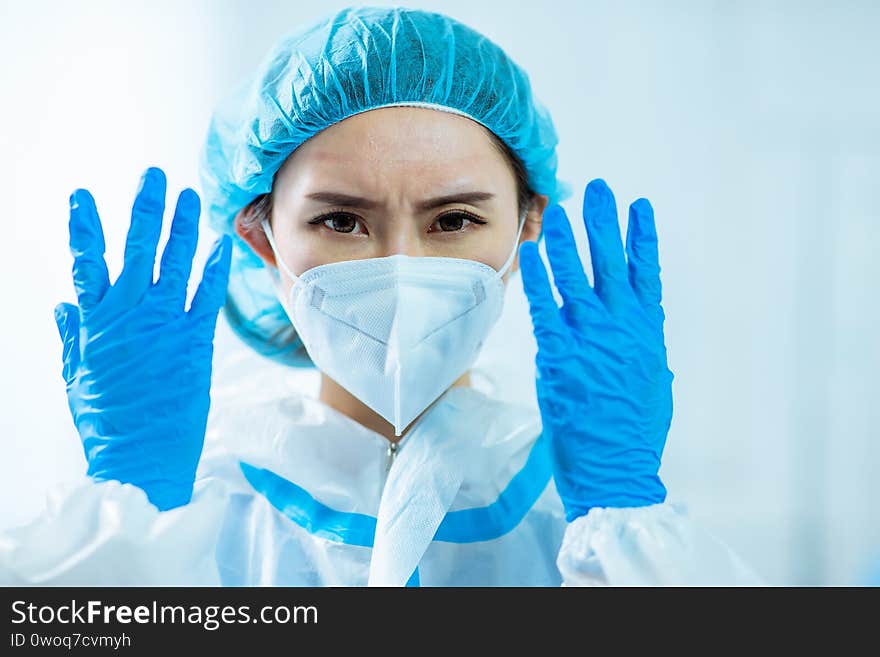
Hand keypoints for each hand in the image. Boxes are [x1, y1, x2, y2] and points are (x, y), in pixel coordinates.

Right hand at [54, 167, 231, 510]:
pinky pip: (207, 294)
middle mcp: (130, 314)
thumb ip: (71, 335)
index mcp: (95, 321)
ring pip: (173, 262)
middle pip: (137, 249)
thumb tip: (61, 304)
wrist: (140, 457)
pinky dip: (215, 267)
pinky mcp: (195, 340)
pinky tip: (222, 242)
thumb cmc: (105, 422)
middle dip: (145, 208)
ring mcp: (164, 324)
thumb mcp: (77, 376)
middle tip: (154, 175)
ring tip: (188, 195)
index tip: (82, 194)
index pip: (86, 261)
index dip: (84, 226)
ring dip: (181, 225)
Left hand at [519, 178, 672, 521]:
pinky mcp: (558, 353)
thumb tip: (636, 332)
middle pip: (611, 261)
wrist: (614, 464)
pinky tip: (531, 252)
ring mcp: (588, 337)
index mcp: (645, 330)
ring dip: (567, 238)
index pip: (645, 271)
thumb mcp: (652, 381)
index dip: (641, 236)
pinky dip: (538, 276)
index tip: (639, 206)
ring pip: (576, 275)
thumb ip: (642, 349)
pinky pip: (545, 305)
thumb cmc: (634, 429)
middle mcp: (620, 325)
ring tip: (558, 208)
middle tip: (596, 189)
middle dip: (603, 221)